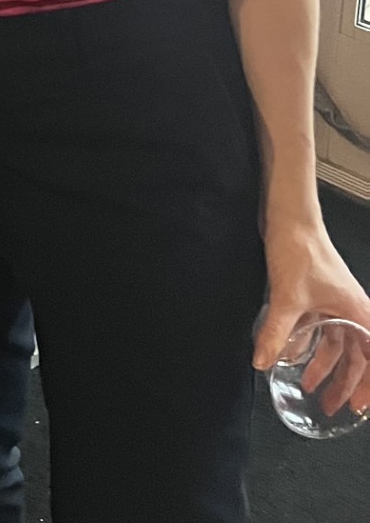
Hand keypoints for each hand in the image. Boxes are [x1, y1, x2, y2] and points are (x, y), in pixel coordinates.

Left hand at [256, 216, 369, 414]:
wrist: (287, 215)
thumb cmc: (301, 249)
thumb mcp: (287, 298)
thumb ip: (276, 334)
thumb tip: (263, 362)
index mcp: (357, 311)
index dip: (369, 383)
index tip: (361, 406)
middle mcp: (350, 308)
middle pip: (356, 354)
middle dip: (346, 383)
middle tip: (333, 406)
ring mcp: (332, 302)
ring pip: (336, 343)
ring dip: (325, 366)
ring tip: (310, 388)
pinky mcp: (315, 295)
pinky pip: (318, 328)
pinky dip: (308, 345)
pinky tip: (292, 357)